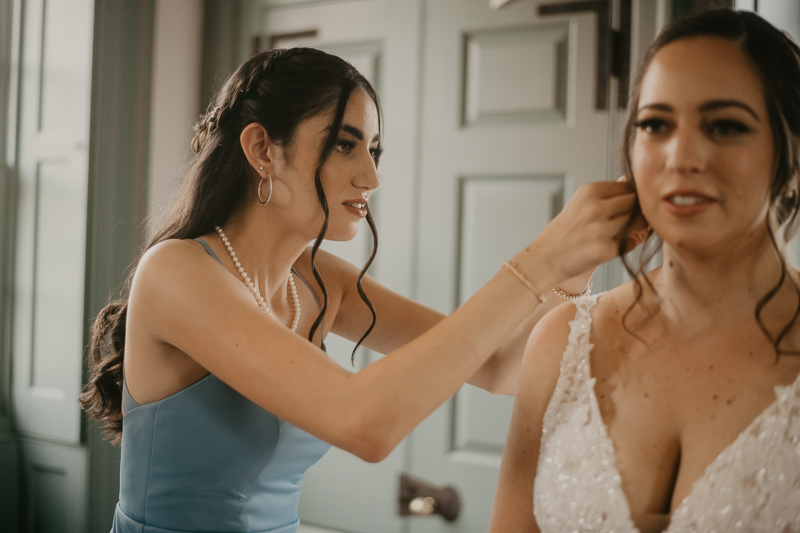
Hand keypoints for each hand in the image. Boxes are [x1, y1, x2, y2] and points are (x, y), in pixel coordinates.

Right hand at [513, 180, 639, 284]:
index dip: (634, 196)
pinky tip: (610, 247)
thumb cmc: (566, 230)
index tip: (629, 207)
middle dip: (638, 211)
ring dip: (636, 228)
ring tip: (621, 233)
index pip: (629, 185)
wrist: (545, 258)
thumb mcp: (581, 203)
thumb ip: (608, 194)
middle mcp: (595, 207)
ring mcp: (600, 229)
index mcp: (590, 191)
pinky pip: (631, 243)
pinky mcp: (604, 250)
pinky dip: (625, 245)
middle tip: (629, 221)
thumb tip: (633, 181)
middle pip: (636, 202)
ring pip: (639, 222)